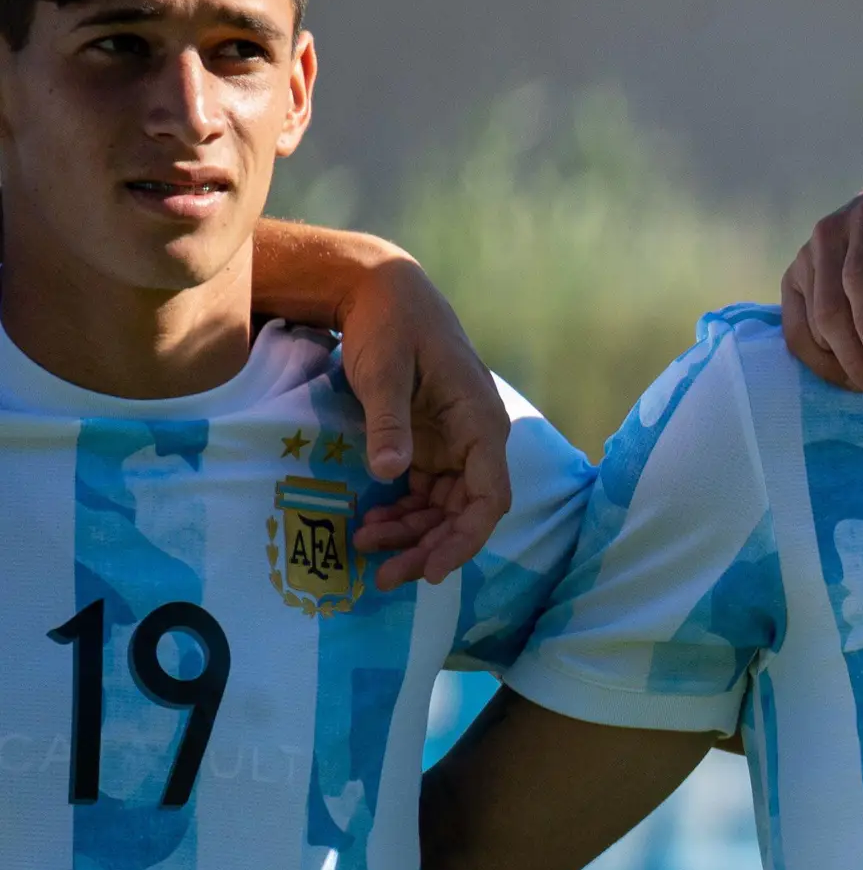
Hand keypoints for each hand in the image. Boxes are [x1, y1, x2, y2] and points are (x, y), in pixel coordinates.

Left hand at [330, 249, 517, 587]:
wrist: (384, 292)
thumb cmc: (391, 326)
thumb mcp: (385, 371)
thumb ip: (390, 423)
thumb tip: (390, 474)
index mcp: (480, 425)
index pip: (488, 498)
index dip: (464, 540)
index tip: (432, 570)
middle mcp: (475, 441)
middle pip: (464, 513)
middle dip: (429, 547)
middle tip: (387, 577)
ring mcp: (453, 445)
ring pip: (443, 509)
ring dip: (412, 534)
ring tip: (366, 548)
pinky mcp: (429, 444)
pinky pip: (423, 493)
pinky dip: (401, 513)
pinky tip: (369, 524)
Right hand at [779, 172, 862, 402]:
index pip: (859, 277)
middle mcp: (827, 235)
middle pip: (829, 309)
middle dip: (855, 358)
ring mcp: (805, 259)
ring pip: (810, 326)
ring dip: (846, 359)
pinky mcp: (795, 282)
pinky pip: (796, 332)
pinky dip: (822, 361)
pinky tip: (855, 373)